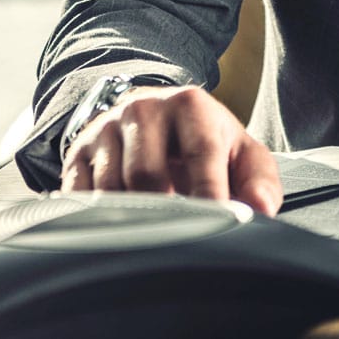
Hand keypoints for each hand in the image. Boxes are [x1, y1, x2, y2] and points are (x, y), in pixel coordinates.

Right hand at [60, 85, 281, 215]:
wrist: (155, 115)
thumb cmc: (204, 141)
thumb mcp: (240, 152)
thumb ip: (259, 180)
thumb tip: (260, 209)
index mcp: (190, 104)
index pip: (200, 152)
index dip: (209, 192)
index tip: (216, 223)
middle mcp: (144, 108)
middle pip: (147, 174)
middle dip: (166, 210)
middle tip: (179, 234)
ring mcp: (106, 128)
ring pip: (111, 188)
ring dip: (131, 217)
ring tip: (151, 227)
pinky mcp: (77, 152)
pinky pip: (79, 195)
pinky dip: (96, 218)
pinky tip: (116, 222)